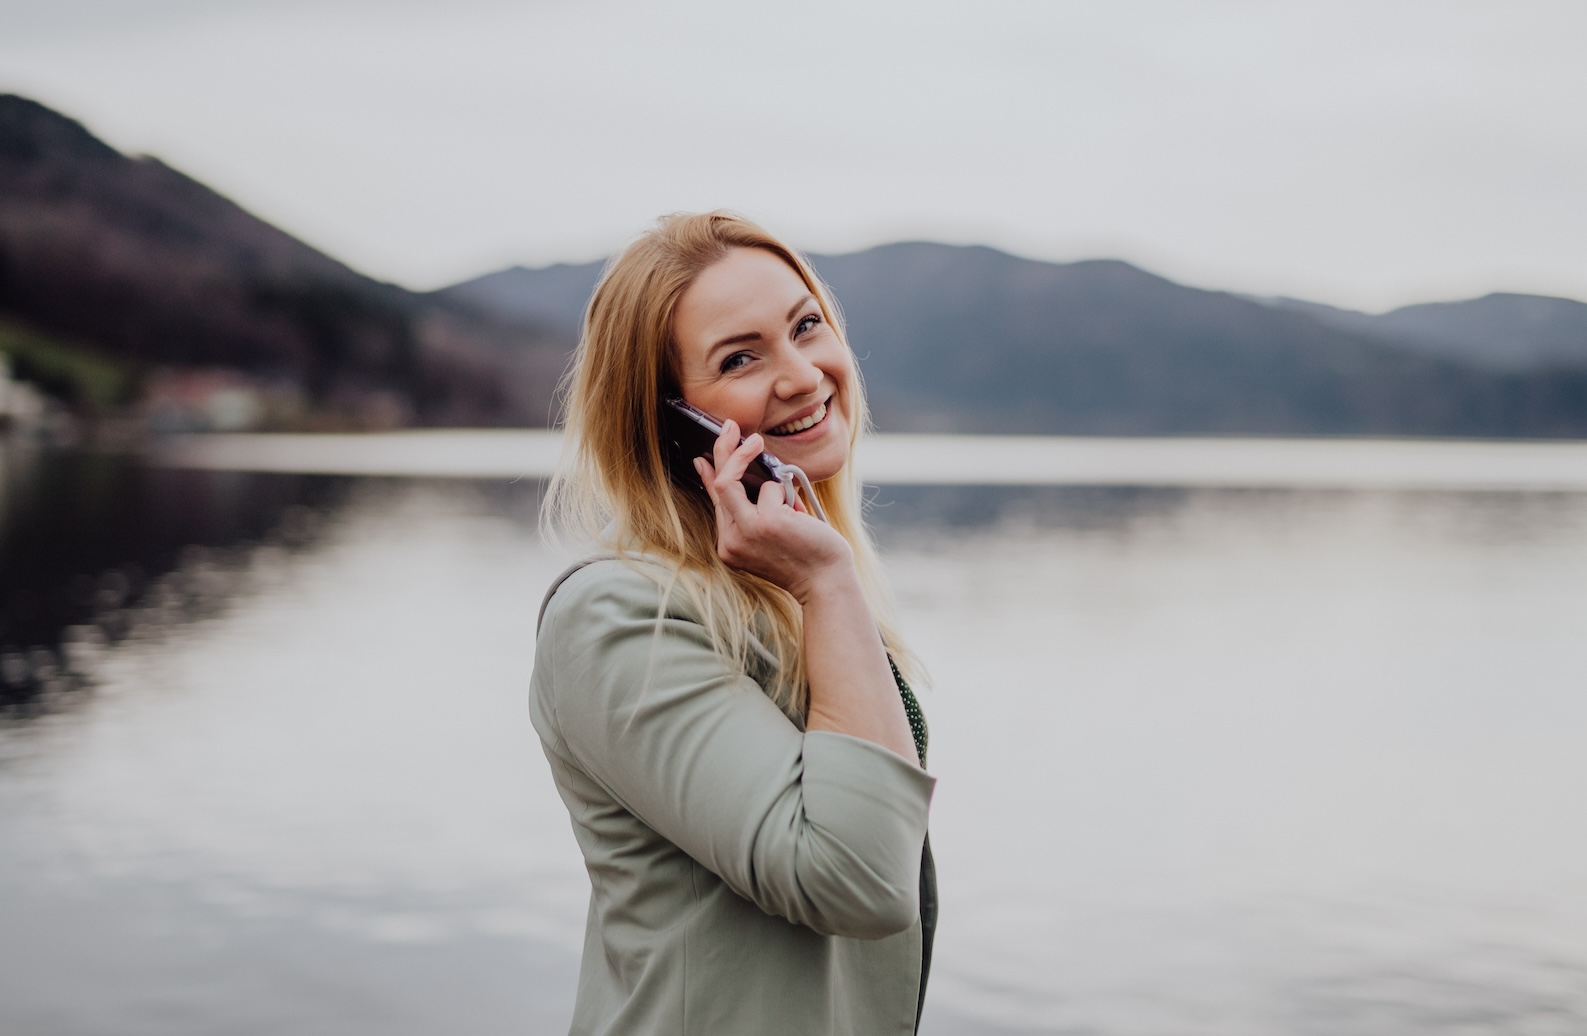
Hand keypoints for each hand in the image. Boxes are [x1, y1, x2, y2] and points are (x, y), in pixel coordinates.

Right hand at [694, 420, 851, 601]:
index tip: (704, 456)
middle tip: (731, 427)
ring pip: (730, 480)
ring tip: (768, 463)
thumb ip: (752, 508)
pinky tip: (798, 514)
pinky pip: (771, 489)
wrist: (826, 582)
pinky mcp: (766, 522)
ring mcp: (746, 532)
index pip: (714, 501)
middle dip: (723, 450)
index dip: (708, 474)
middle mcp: (731, 541)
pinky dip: (785, 494)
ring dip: (748, 458)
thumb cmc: (804, 556)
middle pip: (717, 484)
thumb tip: (741, 475)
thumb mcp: (770, 533)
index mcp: (729, 546)